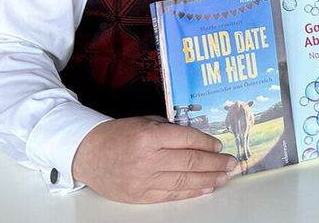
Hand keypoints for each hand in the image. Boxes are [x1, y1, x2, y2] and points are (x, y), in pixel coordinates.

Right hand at [71, 116, 234, 203]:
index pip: (187, 140)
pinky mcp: (139, 196)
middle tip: (231, 163)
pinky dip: (191, 192)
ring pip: (184, 181)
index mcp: (149, 137)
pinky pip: (171, 194)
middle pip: (190, 163)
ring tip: (224, 177)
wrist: (87, 154)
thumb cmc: (118, 135)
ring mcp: (143, 181)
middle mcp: (147, 160)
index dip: (207, 143)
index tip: (219, 146)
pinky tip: (205, 187)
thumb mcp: (146, 122)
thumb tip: (199, 139)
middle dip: (215, 164)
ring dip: (209, 180)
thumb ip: (171, 130)